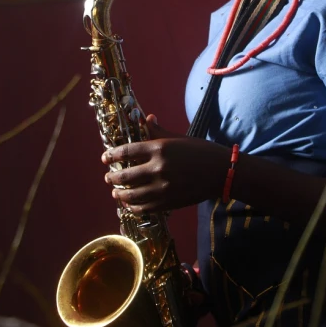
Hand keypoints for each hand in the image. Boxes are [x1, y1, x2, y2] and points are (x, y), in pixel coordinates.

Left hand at [102, 115, 229, 213]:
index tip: (105, 158)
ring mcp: (162, 188)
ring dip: (119, 194)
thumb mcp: (179, 138)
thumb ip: (158, 132)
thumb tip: (145, 118)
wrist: (220, 173)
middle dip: (112, 177)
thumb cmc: (201, 151)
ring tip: (115, 192)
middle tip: (108, 177)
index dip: (112, 155)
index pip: (127, 151)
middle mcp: (158, 168)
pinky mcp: (168, 203)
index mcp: (160, 148)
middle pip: (125, 175)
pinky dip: (133, 207)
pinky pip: (144, 208)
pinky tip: (129, 204)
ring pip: (131, 194)